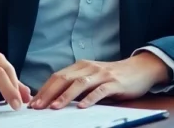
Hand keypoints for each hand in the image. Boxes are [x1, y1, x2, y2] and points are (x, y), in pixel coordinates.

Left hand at [30, 52, 170, 109]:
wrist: (139, 69)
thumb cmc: (113, 77)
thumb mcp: (92, 78)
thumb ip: (77, 85)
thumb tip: (55, 99)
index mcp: (81, 66)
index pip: (57, 77)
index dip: (44, 89)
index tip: (33, 103)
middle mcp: (88, 68)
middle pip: (64, 79)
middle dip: (48, 93)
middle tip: (37, 107)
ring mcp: (101, 75)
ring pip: (79, 84)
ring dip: (65, 96)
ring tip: (54, 108)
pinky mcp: (114, 83)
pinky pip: (100, 91)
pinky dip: (89, 98)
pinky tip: (81, 107)